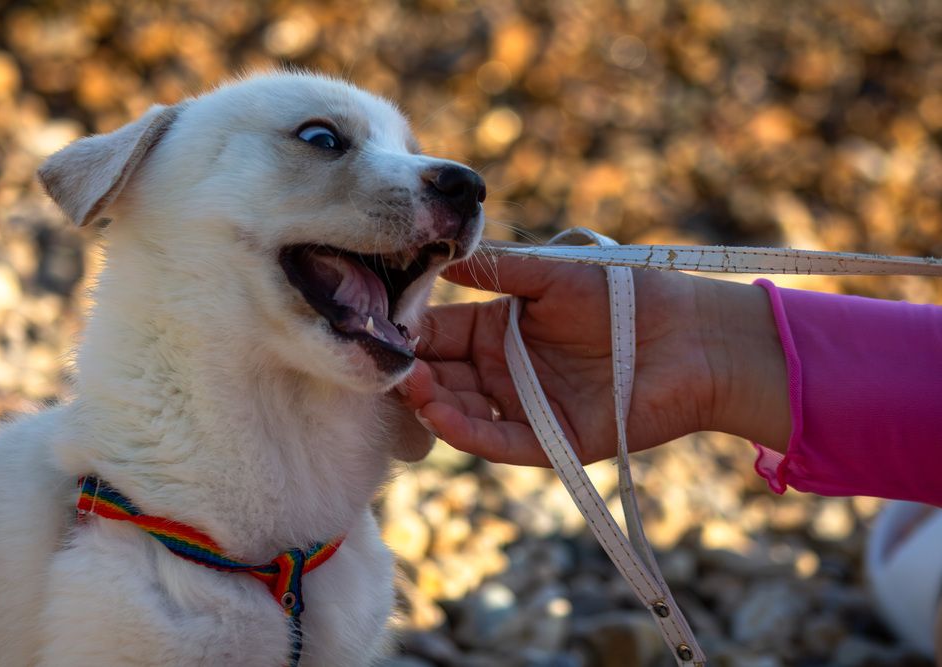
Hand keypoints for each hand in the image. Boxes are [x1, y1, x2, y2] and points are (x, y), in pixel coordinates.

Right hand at [399, 253, 789, 465]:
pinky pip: (500, 442)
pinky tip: (441, 416)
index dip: (410, 332)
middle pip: (442, 378)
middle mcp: (504, 374)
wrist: (690, 336)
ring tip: (409, 386)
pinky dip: (468, 433)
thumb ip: (498, 270)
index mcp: (498, 333)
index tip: (379, 324)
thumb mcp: (552, 275)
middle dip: (411, 374)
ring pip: (462, 413)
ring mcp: (525, 410)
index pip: (439, 335)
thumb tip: (439, 257)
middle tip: (383, 364)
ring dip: (431, 403)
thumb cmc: (623, 294)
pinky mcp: (552, 442)